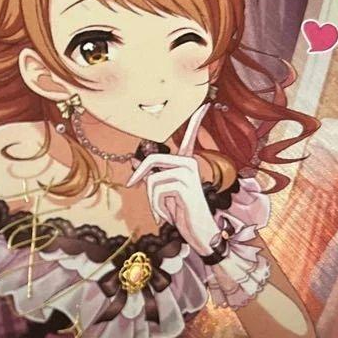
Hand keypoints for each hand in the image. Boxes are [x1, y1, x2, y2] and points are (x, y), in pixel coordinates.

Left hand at [127, 102, 220, 254]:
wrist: (200, 233)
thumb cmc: (181, 214)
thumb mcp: (164, 193)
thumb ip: (153, 178)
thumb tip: (136, 166)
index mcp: (187, 161)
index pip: (192, 135)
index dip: (197, 120)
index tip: (207, 103)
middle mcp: (189, 162)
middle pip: (152, 161)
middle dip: (138, 175)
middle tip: (130, 185)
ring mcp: (188, 171)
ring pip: (152, 181)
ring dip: (152, 201)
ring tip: (165, 211)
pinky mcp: (184, 183)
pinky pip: (157, 191)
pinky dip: (158, 207)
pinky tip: (170, 215)